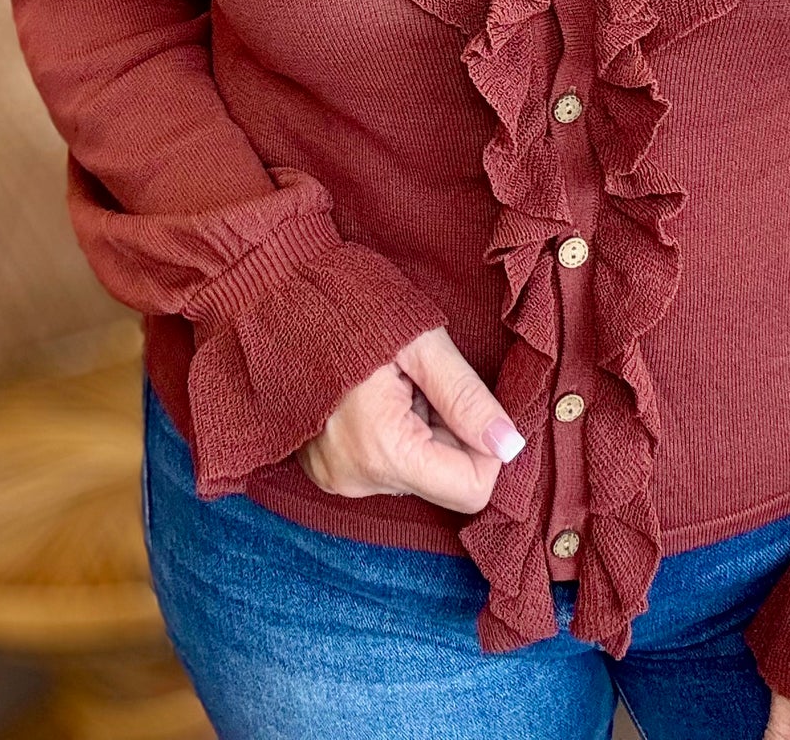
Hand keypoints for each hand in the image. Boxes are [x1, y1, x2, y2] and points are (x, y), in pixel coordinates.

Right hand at [296, 324, 524, 513]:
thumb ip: (468, 399)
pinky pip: (387, 466)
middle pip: (444, 482)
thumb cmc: (352, 308)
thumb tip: (511, 448)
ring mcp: (336, 478)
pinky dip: (398, 434)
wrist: (278, 297)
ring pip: (418, 472)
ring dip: (424, 431)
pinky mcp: (325, 470)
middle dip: (452, 435)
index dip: (487, 449)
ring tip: (396, 383)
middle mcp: (357, 479)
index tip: (471, 401)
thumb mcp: (423, 344)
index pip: (470, 491)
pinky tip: (378, 395)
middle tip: (424, 382)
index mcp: (382, 451)